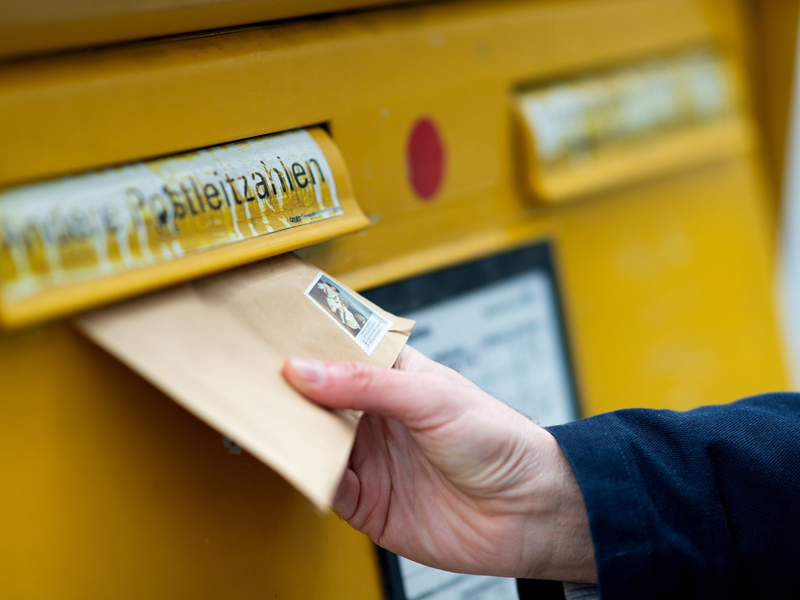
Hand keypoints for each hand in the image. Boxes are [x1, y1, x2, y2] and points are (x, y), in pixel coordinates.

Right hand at [283, 347, 595, 582]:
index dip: (304, 344)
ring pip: (312, 440)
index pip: (338, 353)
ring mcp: (370, 458)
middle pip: (316, 398)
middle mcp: (376, 415)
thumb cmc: (500, 440)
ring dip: (289, 431)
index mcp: (394, 377)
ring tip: (257, 416)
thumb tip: (305, 369)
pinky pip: (323, 485)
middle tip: (247, 377)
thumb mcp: (433, 397)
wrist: (529, 511)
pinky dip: (305, 475)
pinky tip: (293, 460)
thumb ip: (367, 385)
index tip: (266, 334)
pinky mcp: (367, 501)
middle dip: (285, 389)